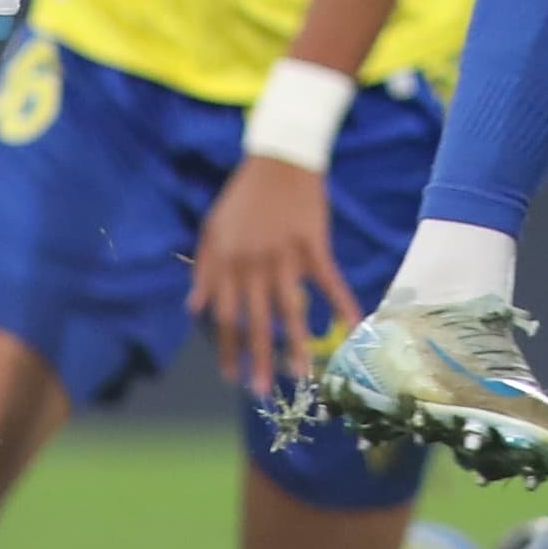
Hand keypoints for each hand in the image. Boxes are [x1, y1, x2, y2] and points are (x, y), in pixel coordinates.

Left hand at [187, 155, 354, 397]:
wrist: (279, 158)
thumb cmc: (244, 194)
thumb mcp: (212, 228)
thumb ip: (204, 269)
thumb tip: (193, 308)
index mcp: (226, 261)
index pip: (224, 314)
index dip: (227, 346)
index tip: (231, 375)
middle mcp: (252, 263)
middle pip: (255, 319)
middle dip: (257, 357)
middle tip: (260, 390)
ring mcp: (283, 255)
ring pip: (290, 308)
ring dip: (296, 343)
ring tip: (300, 374)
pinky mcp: (312, 245)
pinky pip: (328, 280)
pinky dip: (342, 303)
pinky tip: (354, 324)